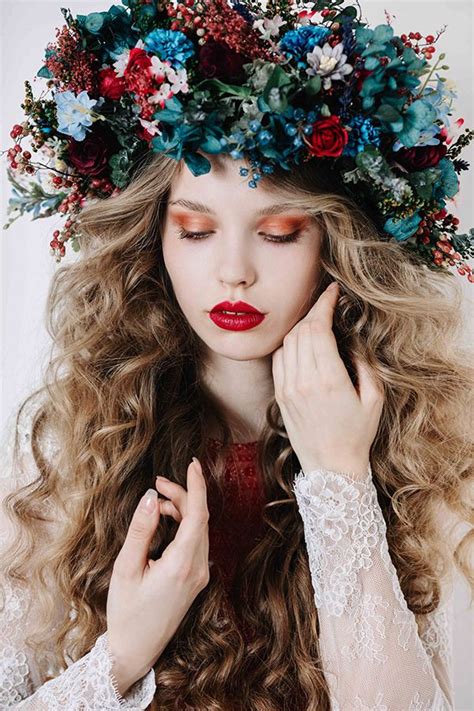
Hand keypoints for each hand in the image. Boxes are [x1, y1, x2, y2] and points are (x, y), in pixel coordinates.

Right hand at [106, 458, 209, 693]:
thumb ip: (140, 531)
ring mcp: (200, 575)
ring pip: (199, 530)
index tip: (192, 464)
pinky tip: (166, 521)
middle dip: (182, 495)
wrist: (136, 651)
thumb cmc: (127, 613)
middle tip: (157, 483)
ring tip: (157, 501)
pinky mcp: (196, 579)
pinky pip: (197, 542)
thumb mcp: (126, 569)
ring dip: (183, 510)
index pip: (198, 515)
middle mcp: (198, 569)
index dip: (197, 486)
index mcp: (182, 565)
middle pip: (200, 519)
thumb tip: (150, 499)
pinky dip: (184, 525)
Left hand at [271, 282, 383, 478]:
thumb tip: (351, 340)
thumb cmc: (357, 435)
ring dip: (302, 325)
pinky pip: (279, 358)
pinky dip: (289, 343)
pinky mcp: (280, 395)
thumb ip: (364, 365)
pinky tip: (302, 342)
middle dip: (314, 310)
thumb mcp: (374, 399)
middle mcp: (304, 381)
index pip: (319, 328)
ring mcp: (288, 388)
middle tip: (327, 303)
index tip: (333, 291)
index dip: (324, 304)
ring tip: (317, 321)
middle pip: (301, 330)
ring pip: (288, 341)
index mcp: (329, 380)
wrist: (330, 469)